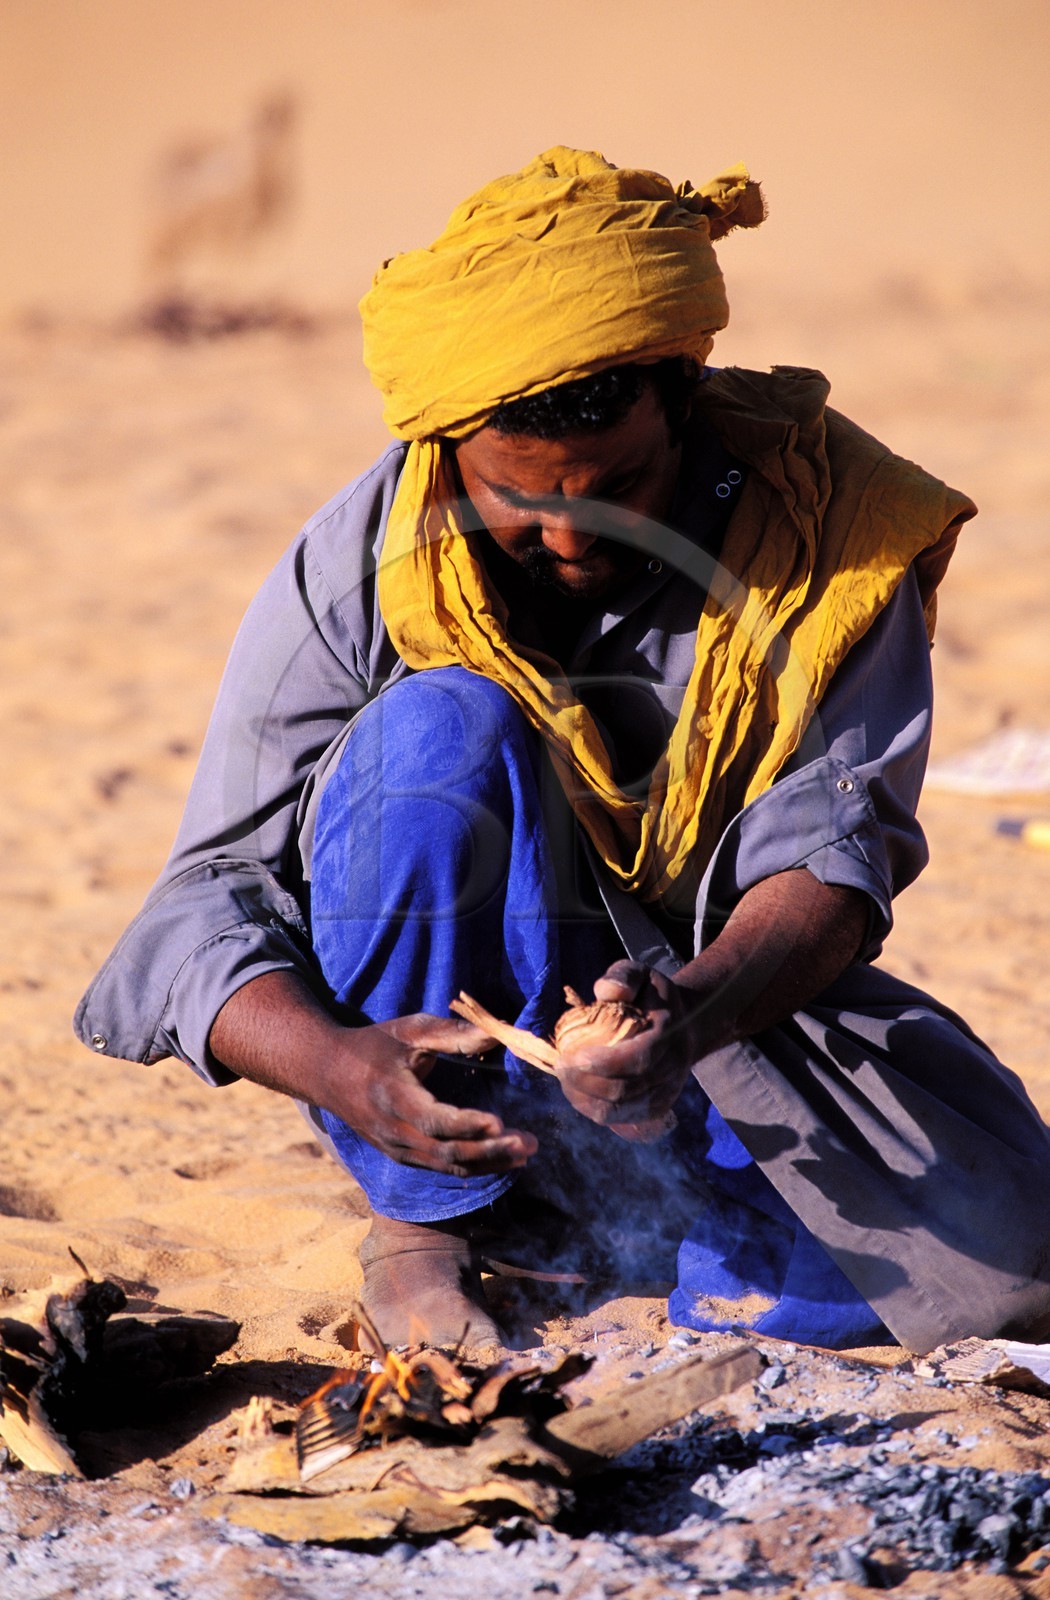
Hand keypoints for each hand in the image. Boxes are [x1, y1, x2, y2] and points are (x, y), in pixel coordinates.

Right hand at [318, 1012, 538, 1177]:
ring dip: (487, 1163)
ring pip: (445, 1165)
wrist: (326, 1072)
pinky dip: (471, 1166)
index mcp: (392, 1096)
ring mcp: (395, 1147)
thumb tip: (494, 1035)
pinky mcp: (400, 1154)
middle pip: (445, 1151)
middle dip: (490, 1150)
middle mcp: (392, 1130)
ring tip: (524, 1154)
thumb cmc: (372, 1045)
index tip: (500, 1122)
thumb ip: (451, 1033)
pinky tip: (500, 1159)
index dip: (467, 1125)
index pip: (433, 1120)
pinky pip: (439, 1166)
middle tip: (528, 1143)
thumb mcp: (408, 1031)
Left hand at [555, 960, 700, 1127]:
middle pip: (627, 1089)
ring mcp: (667, 1092)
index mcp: (669, 1035)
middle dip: (587, 1084)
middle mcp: (672, 1069)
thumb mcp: (640, 974)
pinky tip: (578, 1094)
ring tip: (565, 1081)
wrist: (686, 1024)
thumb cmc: (653, 997)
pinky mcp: (658, 1108)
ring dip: (587, 1100)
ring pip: (622, 1110)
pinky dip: (596, 1110)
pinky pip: (623, 1118)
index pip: (639, 1058)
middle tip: (560, 1068)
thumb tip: (606, 992)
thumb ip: (623, 977)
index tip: (571, 1057)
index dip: (604, 1063)